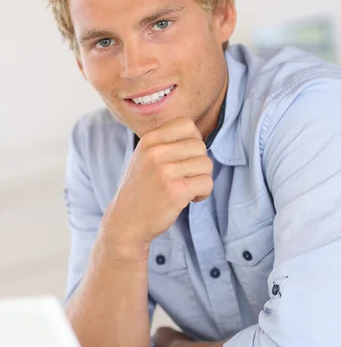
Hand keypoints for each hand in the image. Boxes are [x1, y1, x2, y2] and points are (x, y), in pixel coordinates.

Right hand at [100, 118, 213, 253]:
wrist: (126, 222)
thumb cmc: (142, 189)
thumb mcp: (145, 156)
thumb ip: (166, 142)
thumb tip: (197, 135)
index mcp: (149, 140)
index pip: (187, 124)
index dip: (193, 140)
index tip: (185, 158)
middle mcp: (156, 152)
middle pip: (200, 146)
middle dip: (199, 164)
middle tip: (185, 178)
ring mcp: (165, 171)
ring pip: (206, 164)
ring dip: (202, 179)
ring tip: (186, 189)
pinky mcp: (176, 191)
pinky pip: (207, 183)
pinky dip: (203, 193)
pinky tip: (189, 199)